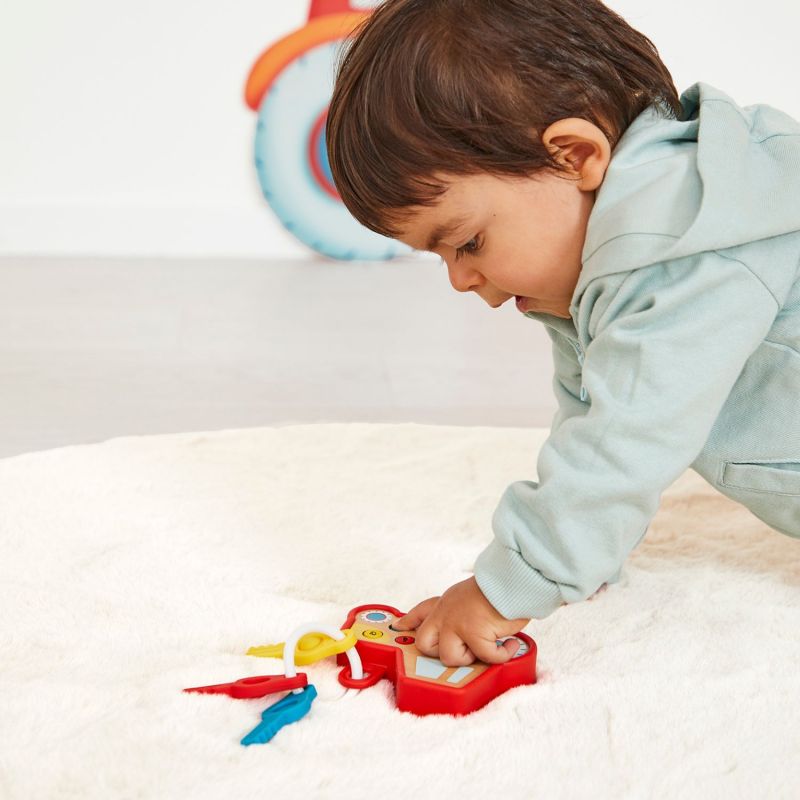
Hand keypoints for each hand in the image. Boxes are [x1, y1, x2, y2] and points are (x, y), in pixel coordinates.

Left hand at [392, 576, 530, 666]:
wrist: (512, 579)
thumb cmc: (499, 587)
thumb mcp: (471, 595)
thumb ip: (462, 610)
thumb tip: (468, 629)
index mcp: (446, 603)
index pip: (421, 611)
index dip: (409, 622)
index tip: (400, 627)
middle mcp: (446, 613)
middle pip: (424, 643)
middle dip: (440, 652)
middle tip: (464, 648)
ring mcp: (456, 623)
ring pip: (449, 657)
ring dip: (471, 657)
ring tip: (487, 644)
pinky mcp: (473, 633)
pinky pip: (485, 657)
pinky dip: (501, 654)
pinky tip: (509, 644)